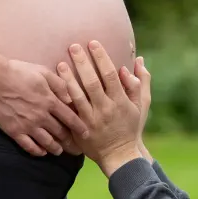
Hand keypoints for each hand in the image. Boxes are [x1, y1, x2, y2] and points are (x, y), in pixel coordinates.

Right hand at [0, 57, 87, 156]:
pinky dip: (37, 151)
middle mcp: (41, 116)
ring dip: (55, 148)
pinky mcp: (14, 131)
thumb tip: (71, 98)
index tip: (86, 133)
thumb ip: (59, 85)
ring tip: (59, 151)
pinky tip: (41, 152)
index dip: (80, 128)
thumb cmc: (18, 71)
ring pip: (46, 142)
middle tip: (75, 147)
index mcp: (50, 101)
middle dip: (70, 141)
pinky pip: (28, 146)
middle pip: (60, 133)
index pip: (70, 118)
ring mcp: (27, 125)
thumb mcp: (43, 72)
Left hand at [57, 41, 146, 173]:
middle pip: (92, 82)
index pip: (110, 74)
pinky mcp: (80, 128)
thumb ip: (141, 82)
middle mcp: (106, 109)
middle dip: (82, 62)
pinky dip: (63, 98)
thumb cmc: (131, 127)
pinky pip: (70, 111)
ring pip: (78, 96)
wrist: (120, 155)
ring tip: (61, 63)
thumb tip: (138, 60)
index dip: (101, 57)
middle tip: (73, 46)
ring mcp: (91, 120)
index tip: (93, 43)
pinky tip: (55, 87)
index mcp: (121, 101)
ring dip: (68, 79)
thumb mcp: (142, 105)